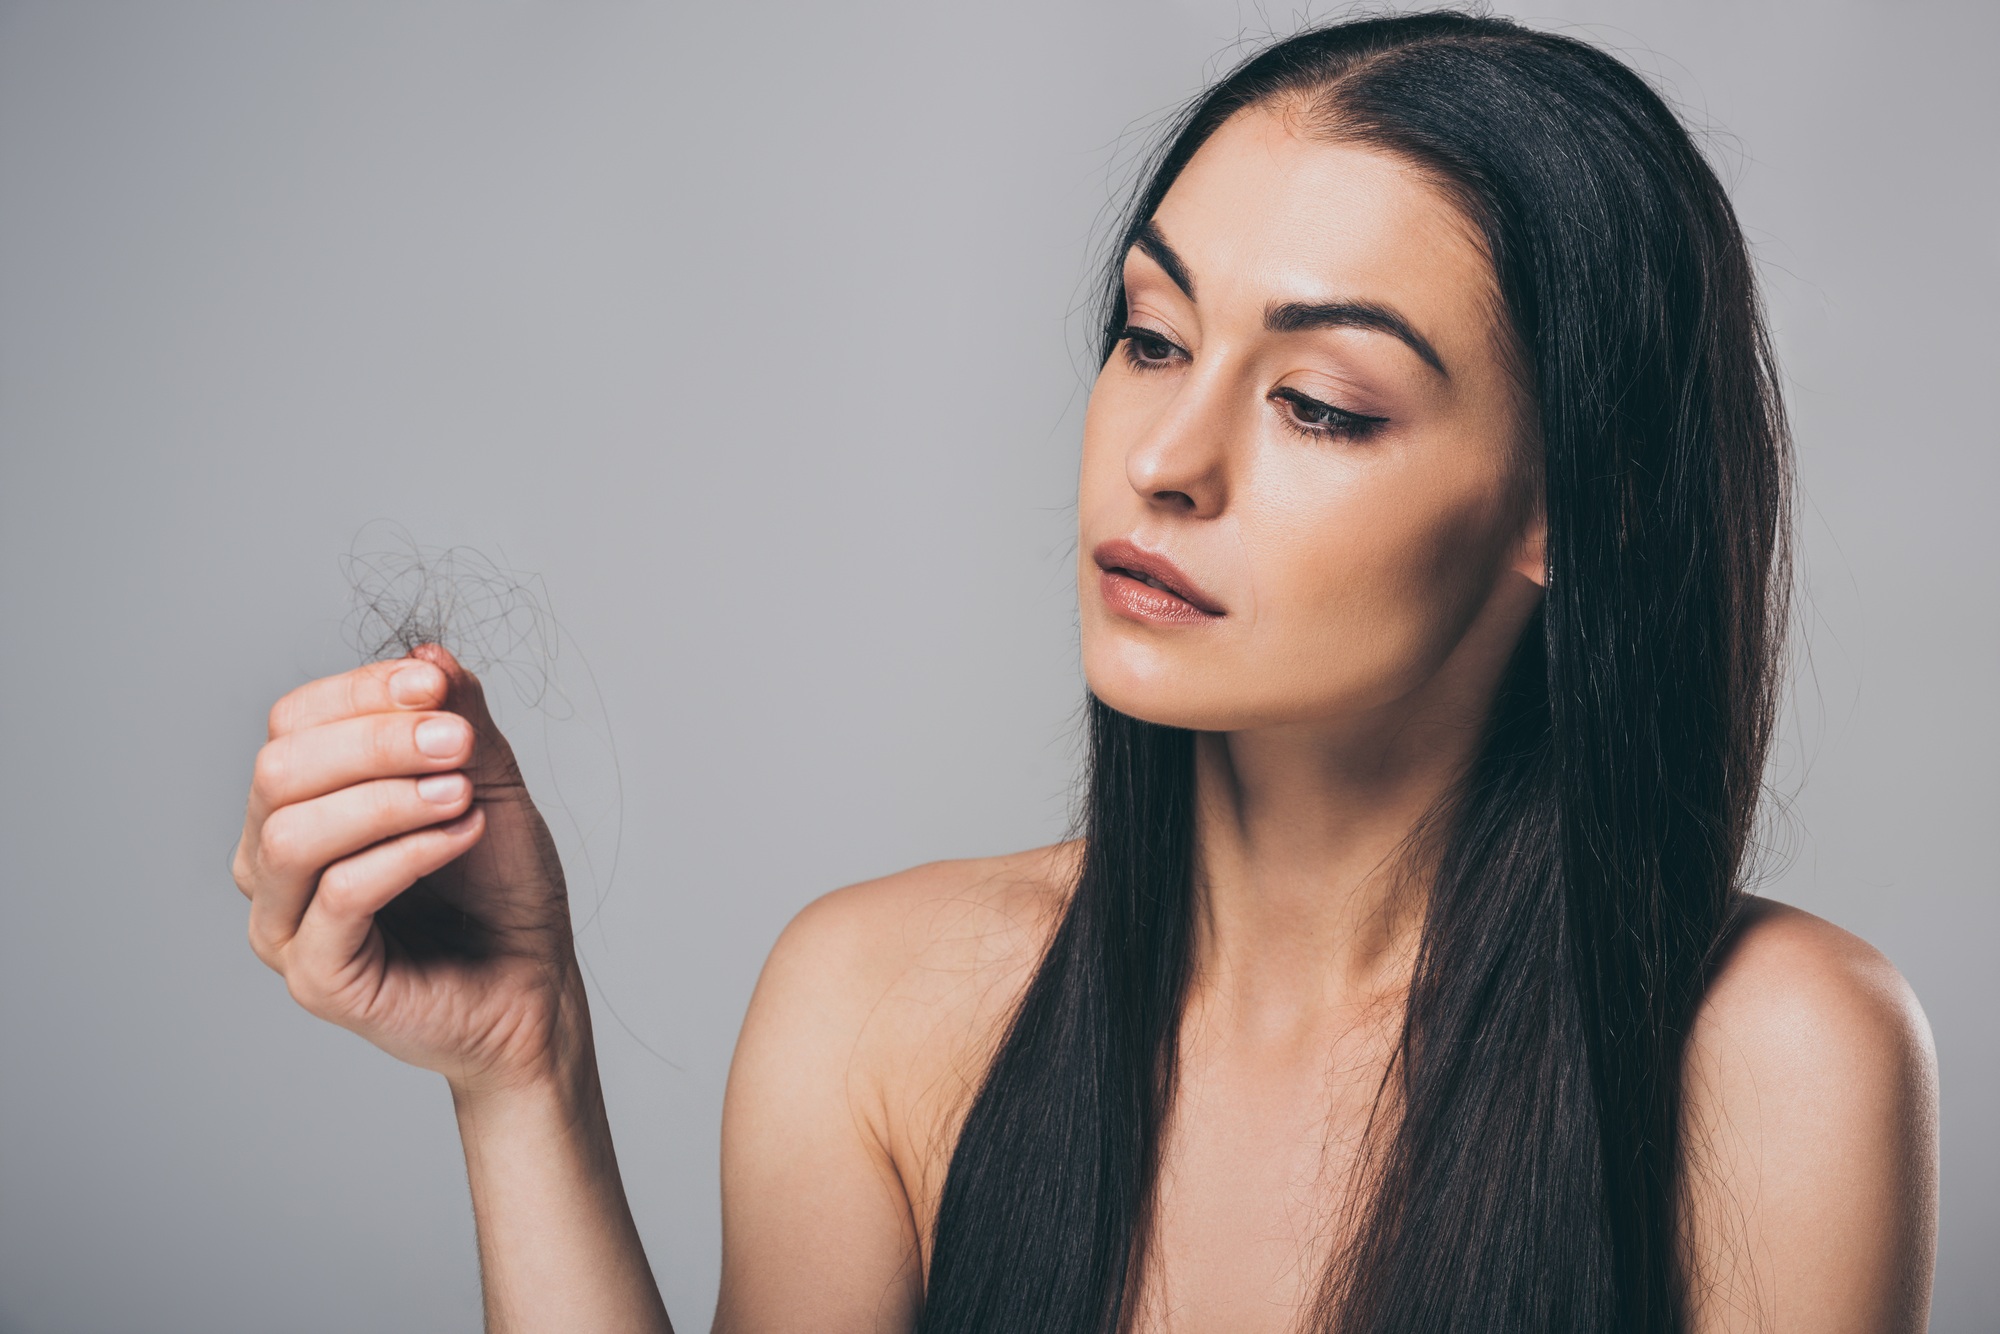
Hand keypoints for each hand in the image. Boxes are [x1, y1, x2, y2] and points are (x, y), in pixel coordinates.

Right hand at [233, 643, 586, 1095]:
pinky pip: (340, 894)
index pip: (291, 722)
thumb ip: (457, 717)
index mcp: (297, 803)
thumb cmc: (502, 885)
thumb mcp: (488, 778)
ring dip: (389, 798)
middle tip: (458, 743)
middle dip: (375, 743)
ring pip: (296, 832)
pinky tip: (463, 833)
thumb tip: (426, 654)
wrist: (536, 981)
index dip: (361, 692)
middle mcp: (269, 861)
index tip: (436, 685)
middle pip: (280, 770)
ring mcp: (284, 924)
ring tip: (464, 793)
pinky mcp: (317, 978)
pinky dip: (408, 852)